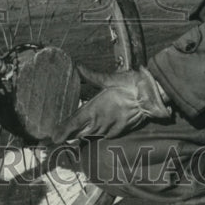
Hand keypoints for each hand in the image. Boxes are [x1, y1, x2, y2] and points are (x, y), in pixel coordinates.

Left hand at [52, 65, 171, 142]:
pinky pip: (103, 135)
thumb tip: (78, 67)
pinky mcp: (119, 131)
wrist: (150, 97)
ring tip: (72, 135)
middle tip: (58, 138)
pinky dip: (96, 133)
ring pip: (91, 135)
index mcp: (95, 109)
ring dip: (82, 135)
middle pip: (80, 133)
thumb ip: (91, 76)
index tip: (54, 137)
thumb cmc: (130, 86)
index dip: (63, 131)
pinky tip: (93, 130)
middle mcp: (100, 122)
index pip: (74, 123)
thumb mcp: (108, 79)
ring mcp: (110, 129)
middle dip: (69, 135)